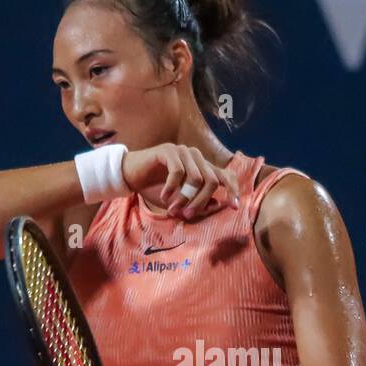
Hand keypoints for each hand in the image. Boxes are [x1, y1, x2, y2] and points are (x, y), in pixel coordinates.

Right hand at [121, 144, 240, 219]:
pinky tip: (164, 196)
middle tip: (188, 215)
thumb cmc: (155, 188)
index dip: (233, 190)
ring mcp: (183, 151)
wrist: (131, 176)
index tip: (234, 207)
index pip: (225, 175)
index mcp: (202, 167)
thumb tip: (217, 204)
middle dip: (201, 201)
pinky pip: (178, 171)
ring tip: (172, 208)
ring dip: (184, 197)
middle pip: (211, 180)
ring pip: (196, 178)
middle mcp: (196, 157)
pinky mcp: (168, 150)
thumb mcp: (179, 202)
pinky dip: (172, 188)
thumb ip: (197, 203)